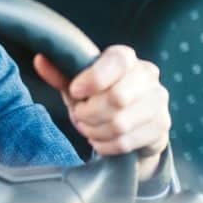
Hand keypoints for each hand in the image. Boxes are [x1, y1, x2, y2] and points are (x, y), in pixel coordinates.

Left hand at [34, 45, 170, 180]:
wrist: (131, 124)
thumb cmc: (101, 98)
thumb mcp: (79, 86)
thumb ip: (61, 74)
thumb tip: (40, 60)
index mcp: (126, 58)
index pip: (117, 61)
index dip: (94, 78)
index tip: (76, 92)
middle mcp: (147, 75)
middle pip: (118, 97)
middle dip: (90, 112)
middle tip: (80, 115)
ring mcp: (158, 101)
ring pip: (120, 123)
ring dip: (95, 130)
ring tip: (88, 127)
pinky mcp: (162, 126)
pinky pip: (126, 142)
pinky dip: (106, 145)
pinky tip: (100, 139)